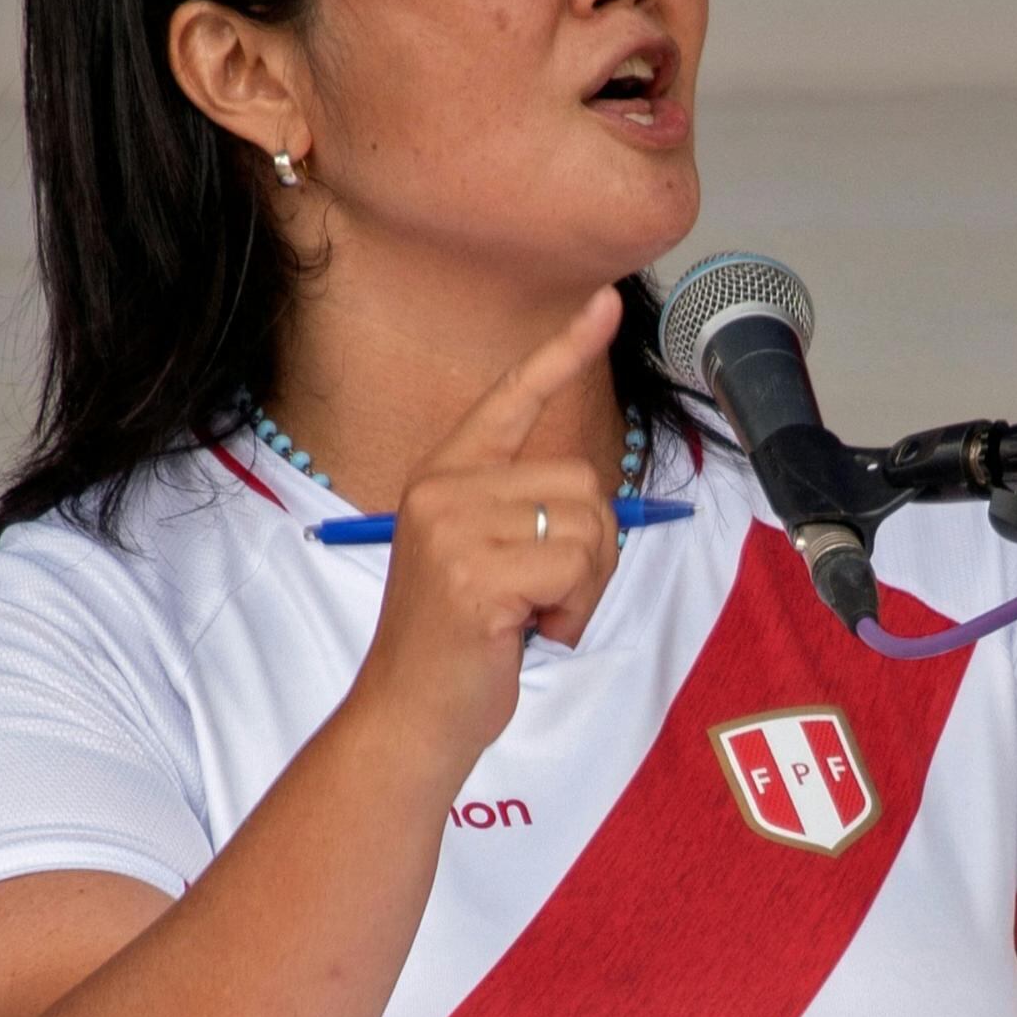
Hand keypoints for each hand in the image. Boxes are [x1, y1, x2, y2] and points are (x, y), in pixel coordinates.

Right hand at [346, 288, 624, 772]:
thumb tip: (594, 502)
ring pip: (590, 527)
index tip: (605, 302)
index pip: (512, 397)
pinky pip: (578, 570)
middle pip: (584, 483)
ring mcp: (454, 529)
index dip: (562, 349)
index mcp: (446, 476)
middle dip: (592, 551)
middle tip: (544, 596)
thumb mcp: (489, 559)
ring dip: (586, 586)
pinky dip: (573, 612)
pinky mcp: (475, 574)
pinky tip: (530, 633)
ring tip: (533, 615)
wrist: (411, 714)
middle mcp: (443, 489)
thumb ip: (525, 515)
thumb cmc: (461, 643)